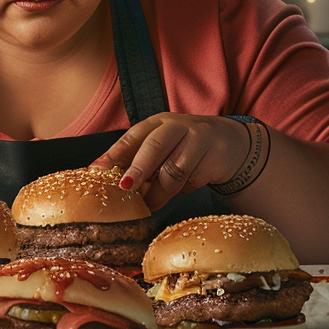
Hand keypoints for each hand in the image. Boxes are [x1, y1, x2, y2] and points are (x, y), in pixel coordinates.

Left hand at [90, 114, 248, 211]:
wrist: (230, 144)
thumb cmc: (183, 148)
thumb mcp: (160, 149)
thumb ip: (135, 160)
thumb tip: (102, 179)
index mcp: (155, 124)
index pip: (131, 137)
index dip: (113, 154)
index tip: (97, 171)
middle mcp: (175, 127)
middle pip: (154, 147)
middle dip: (138, 169)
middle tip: (125, 188)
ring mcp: (196, 139)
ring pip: (173, 169)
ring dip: (160, 192)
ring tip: (150, 204)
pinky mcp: (213, 155)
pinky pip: (193, 179)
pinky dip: (184, 189)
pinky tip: (184, 188)